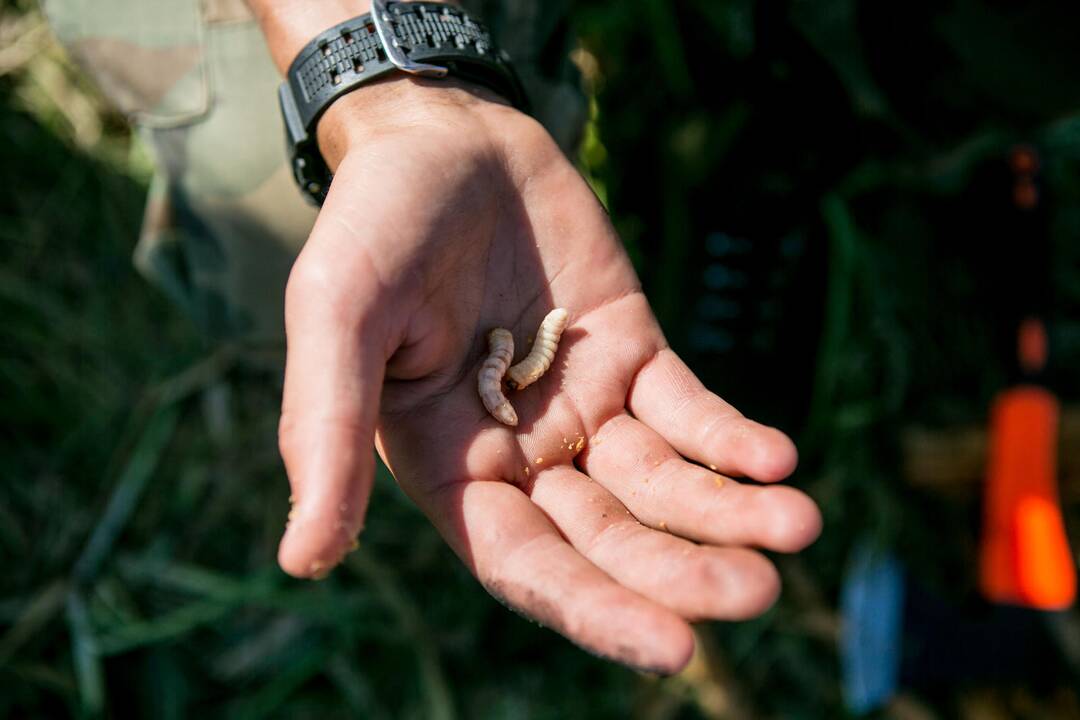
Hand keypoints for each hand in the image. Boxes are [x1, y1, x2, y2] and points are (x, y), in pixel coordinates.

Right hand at [276, 77, 821, 673]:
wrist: (443, 138)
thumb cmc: (371, 227)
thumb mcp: (336, 318)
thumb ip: (325, 430)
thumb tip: (302, 562)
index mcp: (450, 469)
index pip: (526, 565)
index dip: (594, 609)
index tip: (673, 648)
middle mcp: (522, 456)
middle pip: (610, 539)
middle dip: (681, 572)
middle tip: (755, 594)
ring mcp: (584, 406)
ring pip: (661, 484)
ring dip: (726, 512)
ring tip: (796, 525)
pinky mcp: (633, 354)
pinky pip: (688, 410)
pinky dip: (730, 438)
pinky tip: (777, 460)